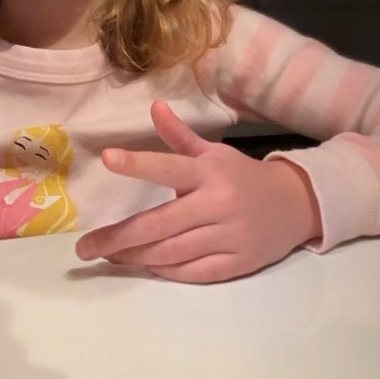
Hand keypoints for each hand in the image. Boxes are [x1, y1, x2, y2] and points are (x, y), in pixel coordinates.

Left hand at [76, 100, 321, 282]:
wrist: (294, 206)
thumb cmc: (242, 177)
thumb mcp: (214, 152)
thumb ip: (179, 135)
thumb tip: (154, 106)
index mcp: (208, 173)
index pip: (168, 166)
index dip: (138, 163)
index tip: (107, 157)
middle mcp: (217, 204)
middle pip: (159, 225)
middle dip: (118, 238)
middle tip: (85, 248)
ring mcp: (228, 237)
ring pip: (171, 253)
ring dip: (135, 257)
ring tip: (109, 255)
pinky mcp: (236, 264)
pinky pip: (192, 272)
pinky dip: (165, 271)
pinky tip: (144, 266)